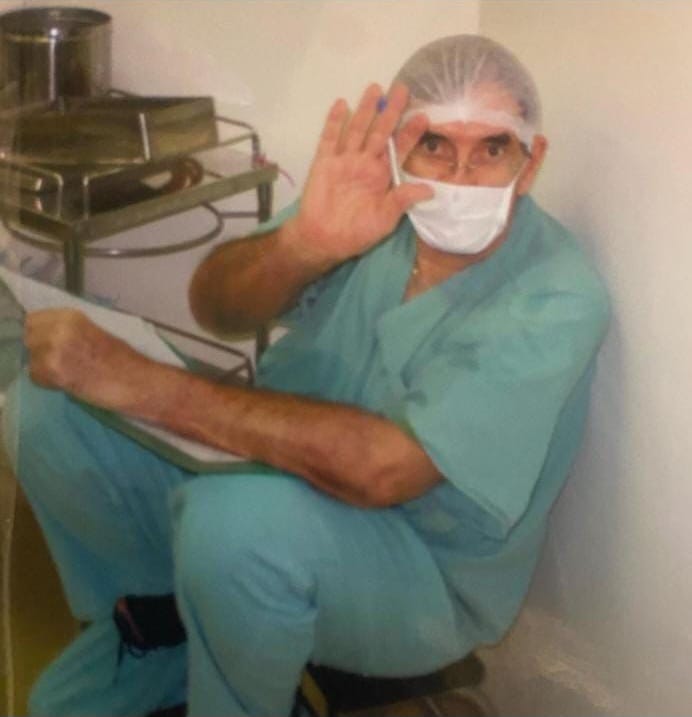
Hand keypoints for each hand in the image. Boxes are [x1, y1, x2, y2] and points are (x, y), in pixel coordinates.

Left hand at [24, 309, 146, 407]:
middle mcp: (58, 329)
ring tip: (68, 372)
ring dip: (43, 367)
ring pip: (31, 358)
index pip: (33, 319)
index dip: (41, 332)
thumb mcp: (96, 331)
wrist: (136, 382)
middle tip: (61, 361)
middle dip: (40, 348)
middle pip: (29, 337)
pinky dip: (48, 382)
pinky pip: (35, 377)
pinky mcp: (53, 371)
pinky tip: (68, 382)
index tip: (52, 343)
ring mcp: (53, 350)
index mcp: (71, 316)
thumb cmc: (124, 359)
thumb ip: (70, 328)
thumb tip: (46, 333)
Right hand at [285, 82, 432, 266]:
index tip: (424, 116)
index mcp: (382, 176)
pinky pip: (330, 139)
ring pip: (357, 129)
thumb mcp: (385, 219)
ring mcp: (344, 160)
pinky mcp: (324, 163)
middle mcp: (365, 163)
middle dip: (391, 111)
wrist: (324, 240)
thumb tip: (430, 190)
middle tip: (402, 88)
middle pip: (380, 132)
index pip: (400, 149)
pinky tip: (343, 104)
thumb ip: (403, 200)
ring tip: (375, 89)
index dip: (410, 133)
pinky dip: (335, 122)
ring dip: (366, 109)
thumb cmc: (357, 232)